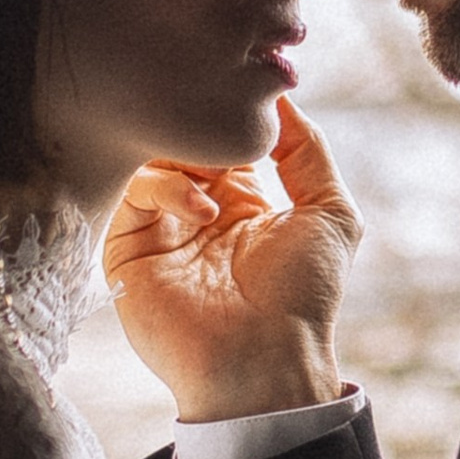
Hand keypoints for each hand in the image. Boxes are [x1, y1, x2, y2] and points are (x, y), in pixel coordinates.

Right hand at [105, 103, 359, 422]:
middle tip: (223, 130)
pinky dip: (165, 188)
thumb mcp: (330, 213)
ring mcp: (160, 230)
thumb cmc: (304, 296)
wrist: (265, 361)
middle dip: (203, 129)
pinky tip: (201, 211)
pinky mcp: (129, 250)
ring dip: (186, 156)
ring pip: (153, 160)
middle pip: (183, 142)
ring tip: (217, 179)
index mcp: (240, 201)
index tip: (247, 103)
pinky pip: (132, 194)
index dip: (233, 118)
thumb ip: (308, 151)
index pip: (221, 138)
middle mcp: (196, 211)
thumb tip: (282, 97)